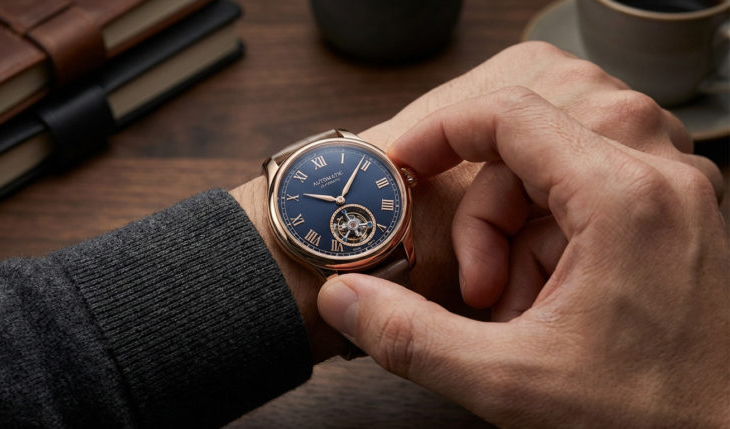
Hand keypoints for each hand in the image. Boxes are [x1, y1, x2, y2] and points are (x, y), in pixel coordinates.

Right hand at [232, 41, 722, 362]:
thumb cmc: (652, 419)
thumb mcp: (510, 382)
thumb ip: (411, 336)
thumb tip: (344, 298)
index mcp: (624, 198)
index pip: (510, 113)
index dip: (442, 133)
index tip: (407, 164)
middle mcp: (660, 179)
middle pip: (531, 148)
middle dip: (487, 216)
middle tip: (482, 288)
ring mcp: (674, 198)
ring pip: (558, 174)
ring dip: (520, 236)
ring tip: (520, 310)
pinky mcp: (674, 221)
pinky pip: (589, 202)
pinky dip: (553, 246)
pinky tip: (552, 308)